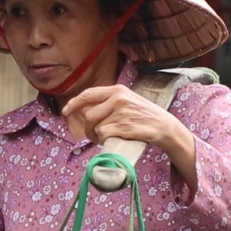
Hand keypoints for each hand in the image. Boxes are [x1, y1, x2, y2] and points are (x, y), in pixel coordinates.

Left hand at [62, 85, 196, 181]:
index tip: (66, 111)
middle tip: (93, 135)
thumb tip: (84, 111)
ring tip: (104, 138)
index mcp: (117, 90)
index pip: (88, 94)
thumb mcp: (127, 101)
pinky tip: (112, 139)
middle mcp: (118, 98)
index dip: (74, 103)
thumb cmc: (143, 115)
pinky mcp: (124, 126)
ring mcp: (121, 112)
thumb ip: (108, 103)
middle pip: (89, 115)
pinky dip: (104, 140)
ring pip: (95, 127)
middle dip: (87, 128)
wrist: (164, 126)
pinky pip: (103, 135)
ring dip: (96, 136)